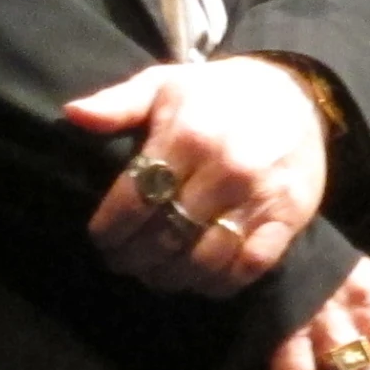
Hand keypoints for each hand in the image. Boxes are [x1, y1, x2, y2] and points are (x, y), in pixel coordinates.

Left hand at [65, 56, 326, 296]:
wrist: (298, 93)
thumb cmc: (218, 93)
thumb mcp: (166, 84)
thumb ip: (118, 103)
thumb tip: (72, 115)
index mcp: (187, 134)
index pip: (135, 200)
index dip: (111, 230)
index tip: (102, 240)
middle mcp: (223, 168)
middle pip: (165, 237)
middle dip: (135, 259)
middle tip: (125, 263)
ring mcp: (257, 197)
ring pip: (202, 261)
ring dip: (171, 277)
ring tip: (157, 274)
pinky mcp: (286, 218)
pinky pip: (246, 268)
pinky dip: (217, 284)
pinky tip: (200, 279)